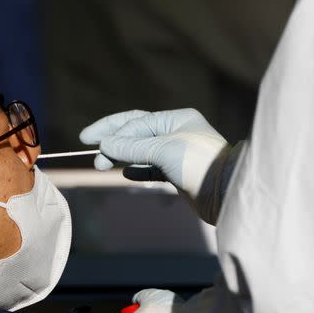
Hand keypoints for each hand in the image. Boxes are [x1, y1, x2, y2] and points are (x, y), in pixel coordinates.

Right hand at [79, 109, 237, 223]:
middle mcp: (176, 132)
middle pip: (136, 132)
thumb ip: (132, 147)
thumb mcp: (164, 150)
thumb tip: (104, 144)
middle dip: (112, 140)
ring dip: (121, 156)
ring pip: (141, 151)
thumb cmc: (198, 164)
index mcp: (176, 119)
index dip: (112, 130)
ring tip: (100, 164)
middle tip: (88, 146)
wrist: (225, 193)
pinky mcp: (177, 174)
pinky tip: (124, 173)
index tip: (92, 142)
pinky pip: (151, 169)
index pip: (136, 121)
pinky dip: (136, 170)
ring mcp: (176, 154)